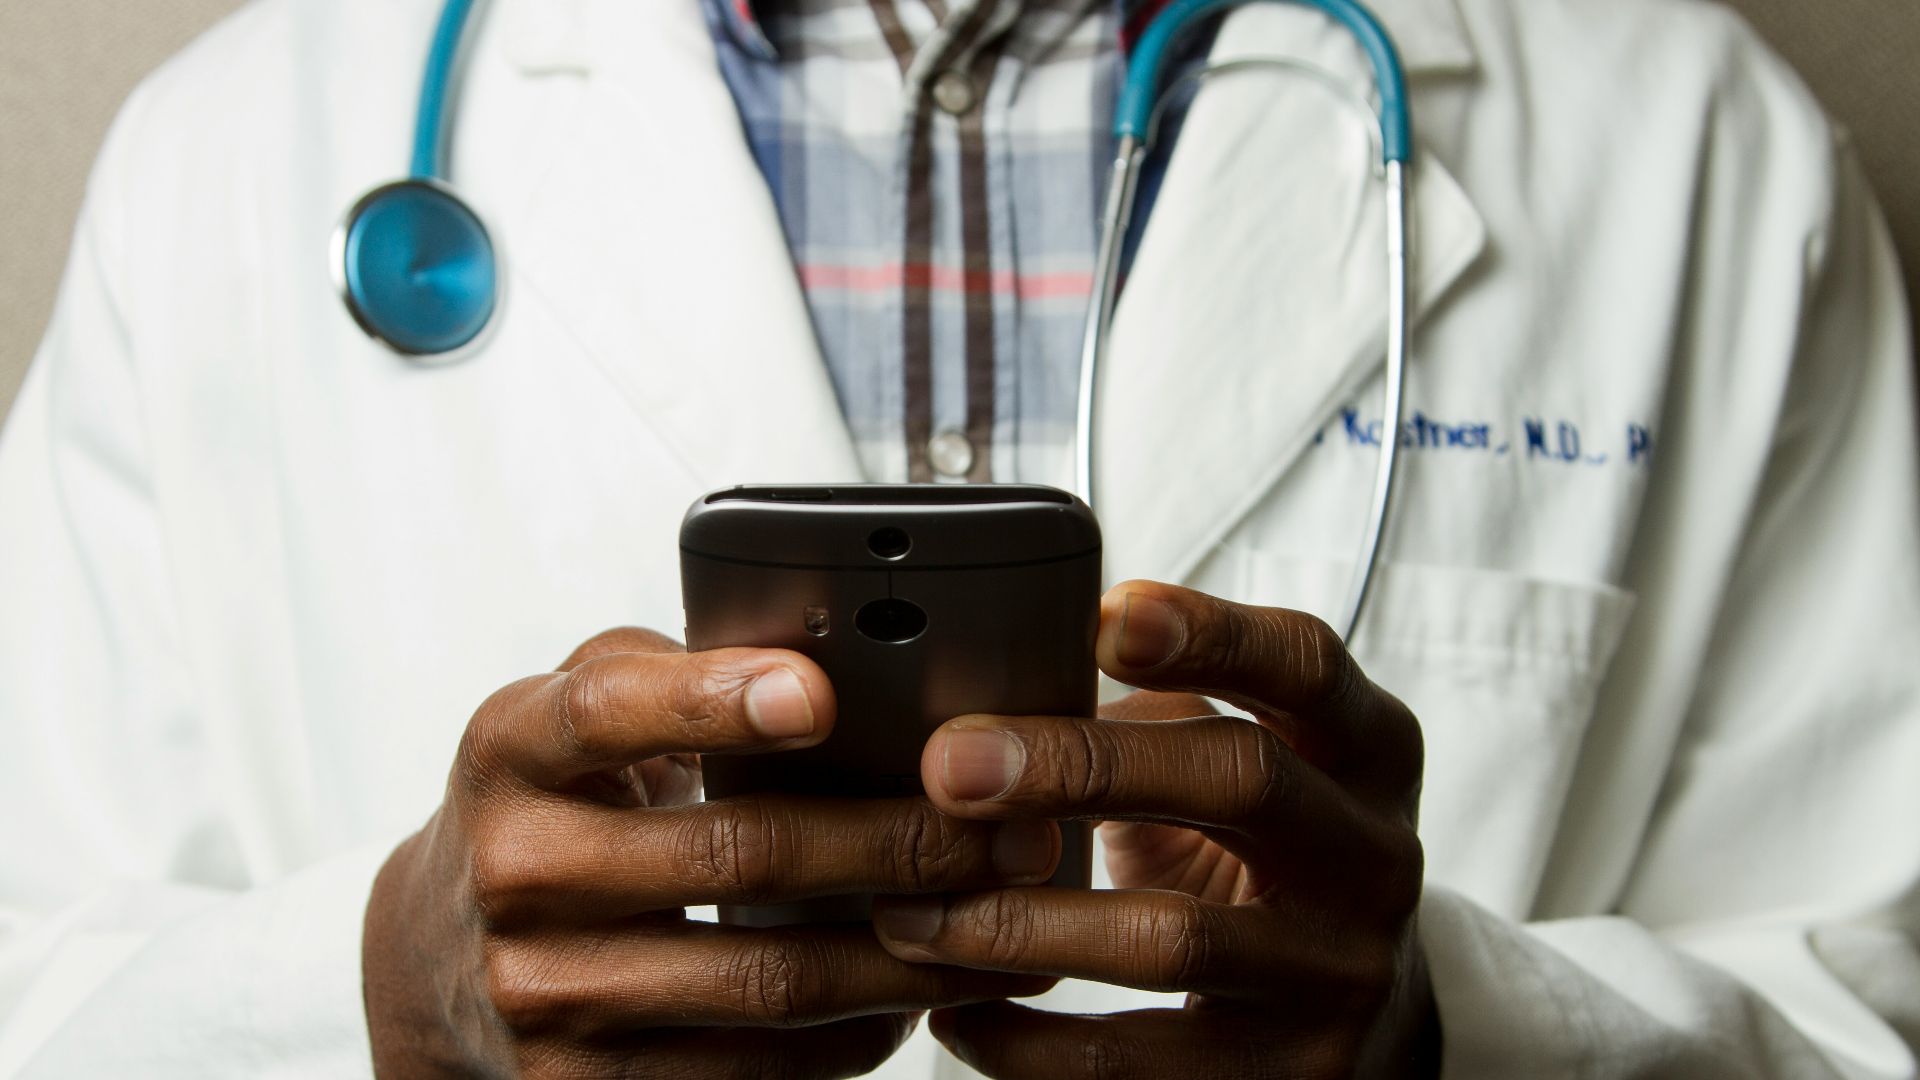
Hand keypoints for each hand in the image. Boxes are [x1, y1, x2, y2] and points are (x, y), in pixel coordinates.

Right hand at [363, 628, 1056, 1078]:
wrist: (437, 959)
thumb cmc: (551, 805)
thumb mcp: (569, 714)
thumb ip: (668, 671)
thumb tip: (823, 654)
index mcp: (512, 751)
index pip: (609, 713)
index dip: (714, 700)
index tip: (820, 694)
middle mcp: (516, 872)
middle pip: (736, 855)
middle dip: (897, 840)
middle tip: (1009, 827)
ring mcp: (545, 993)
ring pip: (768, 979)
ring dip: (909, 952)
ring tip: (1005, 917)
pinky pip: (752, 1068)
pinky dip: (854, 1033)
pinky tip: (920, 995)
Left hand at [870, 582, 1436, 1078]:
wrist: (1369, 1022)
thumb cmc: (1267, 855)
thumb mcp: (1251, 763)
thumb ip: (1159, 714)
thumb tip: (991, 684)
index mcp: (1366, 749)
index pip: (1305, 665)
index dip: (1210, 633)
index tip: (1101, 617)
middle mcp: (1373, 855)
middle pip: (1243, 778)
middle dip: (1082, 763)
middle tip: (950, 765)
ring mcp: (1340, 974)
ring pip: (1173, 938)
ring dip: (1020, 921)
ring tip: (913, 911)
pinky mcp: (1292, 1078)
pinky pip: (1138, 1064)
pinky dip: (1028, 1042)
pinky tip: (956, 1012)